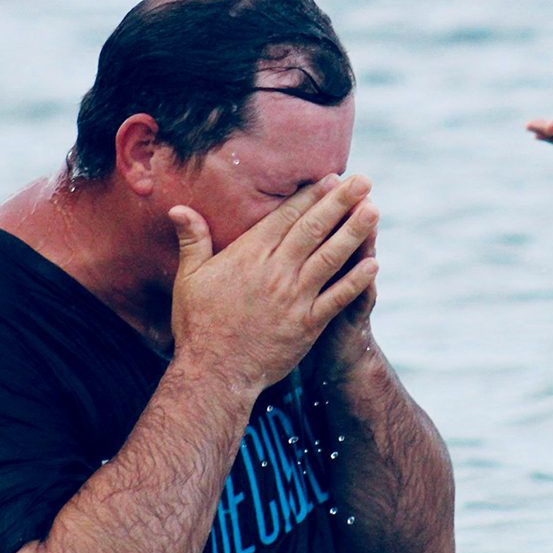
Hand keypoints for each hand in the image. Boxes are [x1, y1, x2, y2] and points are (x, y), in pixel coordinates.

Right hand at [168, 176, 377, 397]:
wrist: (214, 373)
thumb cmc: (199, 324)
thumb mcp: (189, 278)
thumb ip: (192, 240)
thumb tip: (178, 208)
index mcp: (249, 255)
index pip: (286, 217)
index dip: (311, 196)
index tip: (330, 178)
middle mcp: (276, 271)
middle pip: (313, 229)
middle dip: (340, 202)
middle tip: (363, 181)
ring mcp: (294, 297)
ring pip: (330, 257)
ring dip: (354, 232)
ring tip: (374, 210)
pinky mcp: (307, 324)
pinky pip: (337, 297)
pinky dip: (356, 280)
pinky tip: (374, 263)